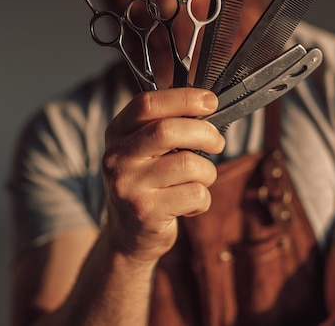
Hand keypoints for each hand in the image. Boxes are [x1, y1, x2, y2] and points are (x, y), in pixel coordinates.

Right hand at [102, 88, 224, 261]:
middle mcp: (117, 157)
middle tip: (217, 142)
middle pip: (168, 131)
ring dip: (208, 172)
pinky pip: (195, 194)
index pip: (148, 104)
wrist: (127, 236)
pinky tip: (190, 205)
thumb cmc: (146, 183)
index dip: (184, 98)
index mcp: (117, 132)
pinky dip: (203, 200)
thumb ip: (164, 125)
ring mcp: (129, 186)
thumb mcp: (142, 150)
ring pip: (188, 165)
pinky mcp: (146, 212)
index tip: (210, 101)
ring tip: (201, 180)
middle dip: (204, 133)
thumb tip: (206, 103)